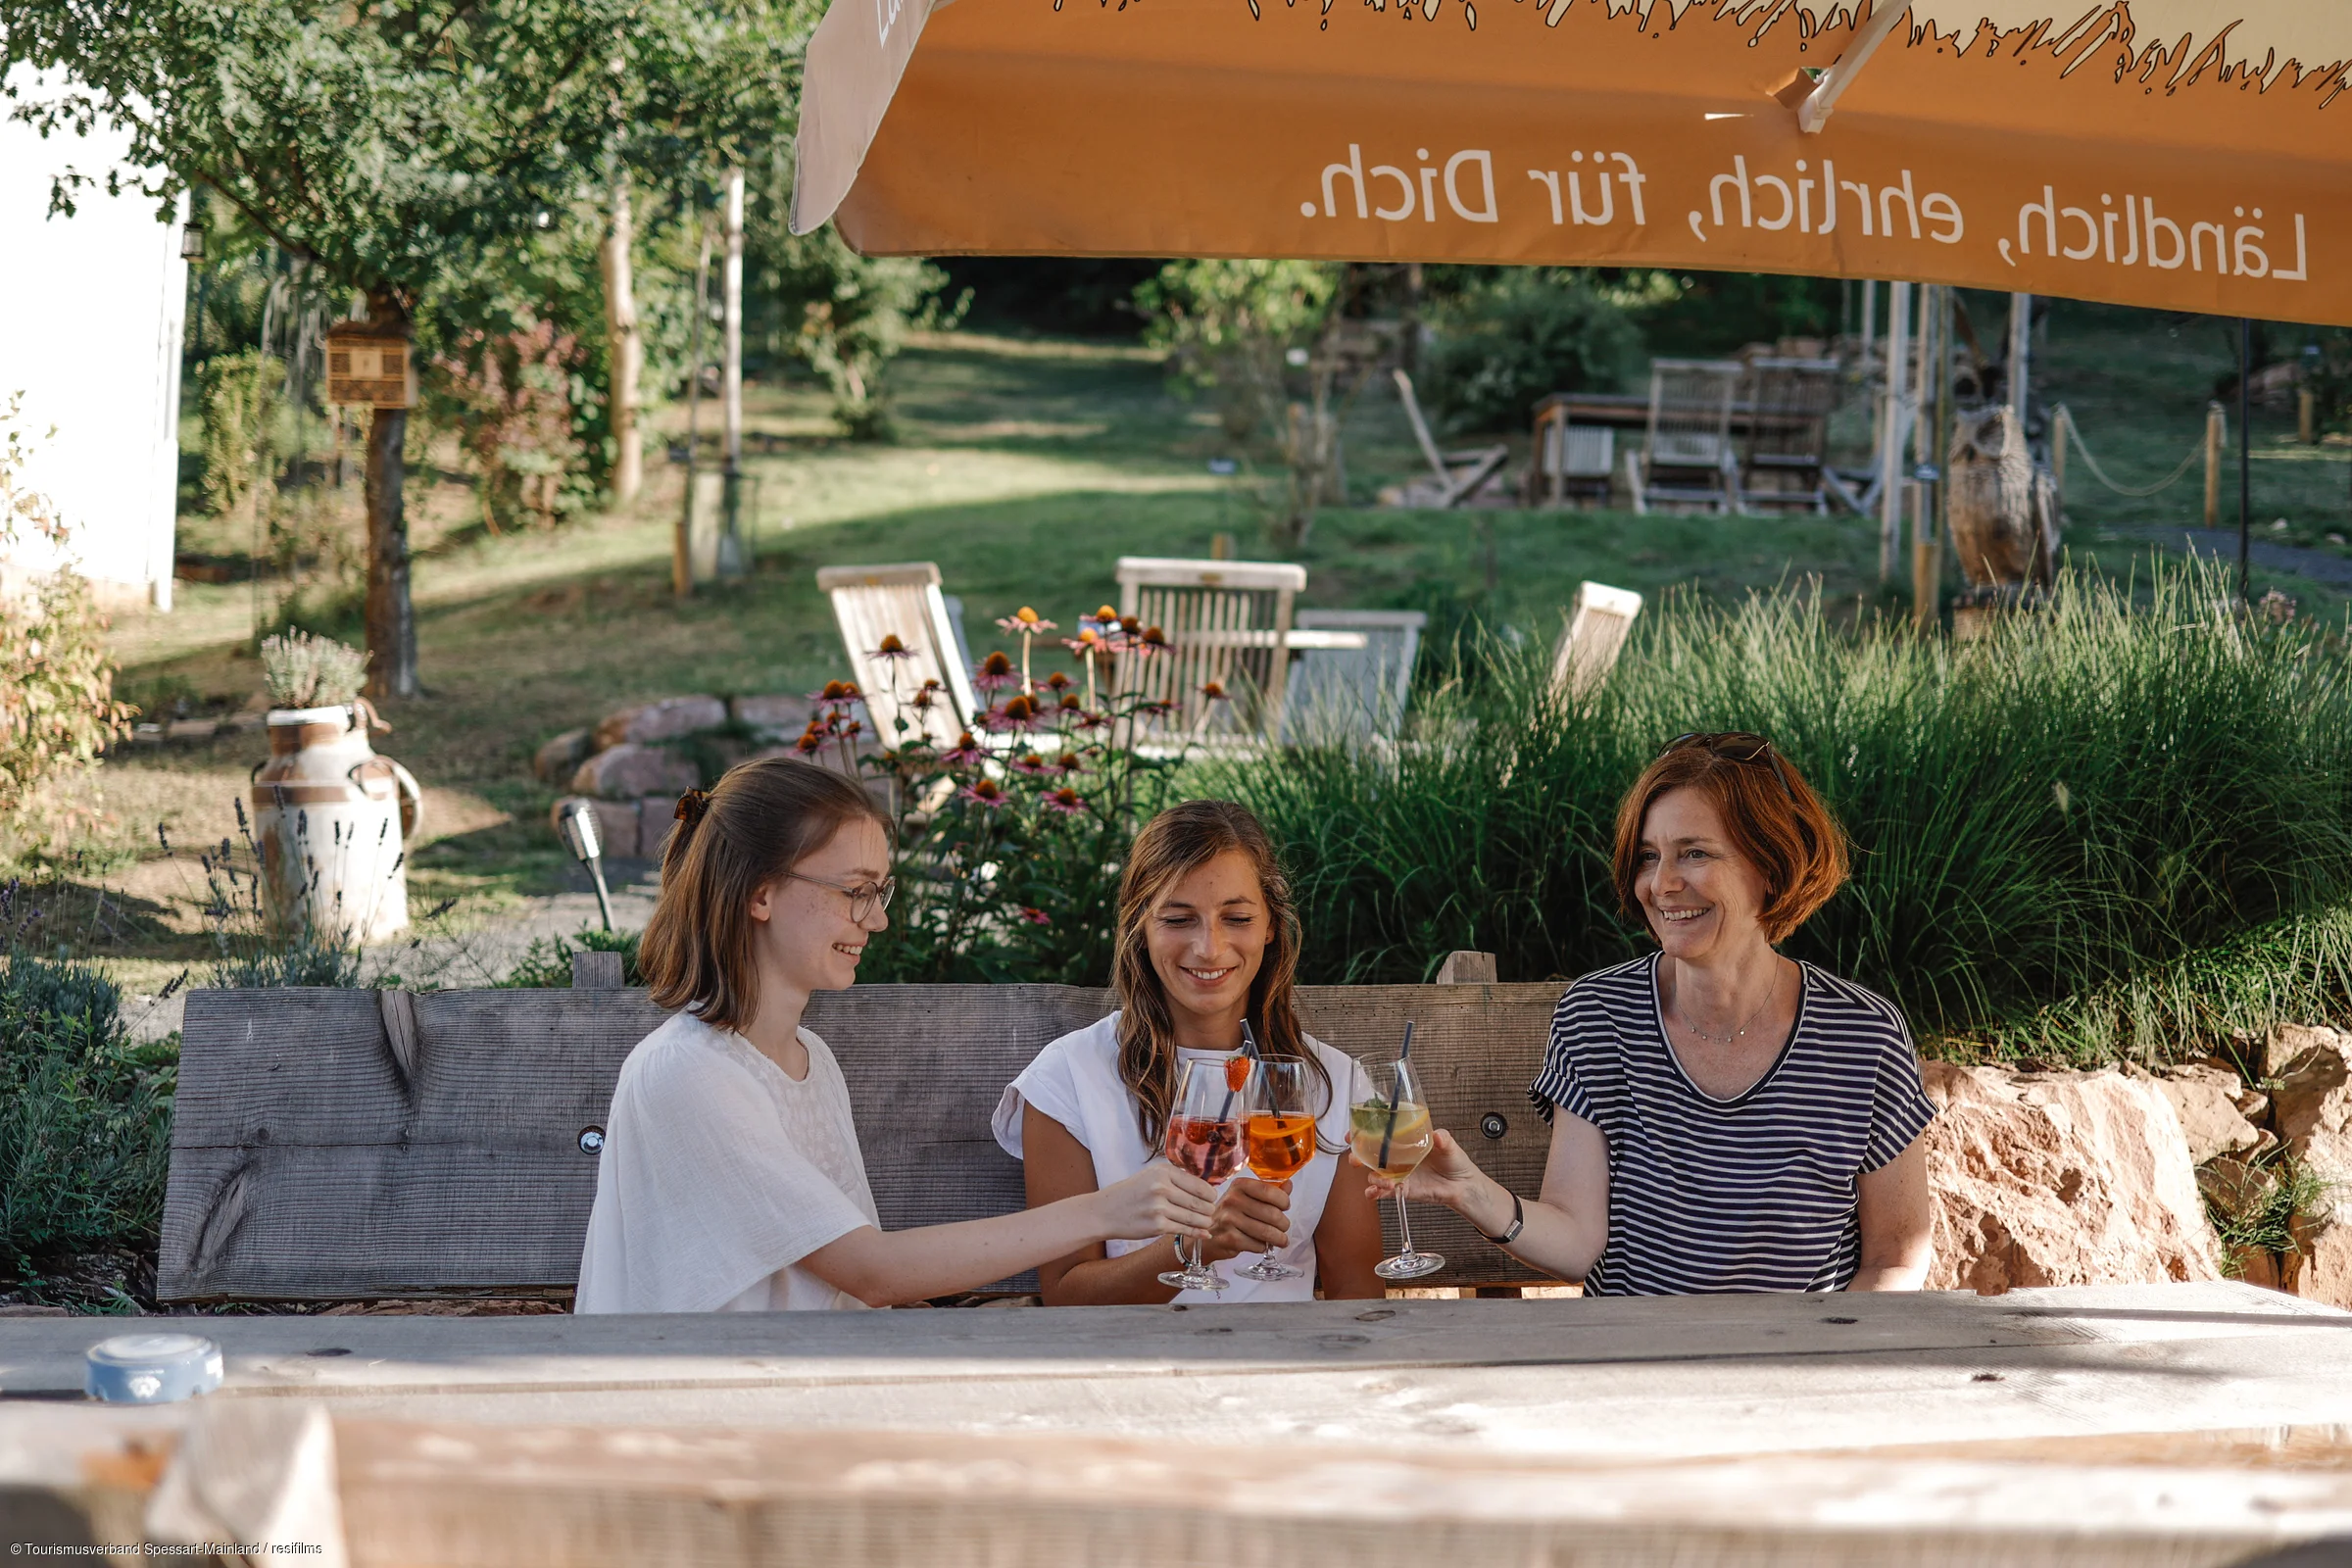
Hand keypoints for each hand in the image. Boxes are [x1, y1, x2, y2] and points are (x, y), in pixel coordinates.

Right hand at [1093, 1162, 1216, 1242]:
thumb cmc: (1130, 1193)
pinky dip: (1197, 1233)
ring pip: (1195, 1218)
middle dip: (1209, 1210)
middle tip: (1211, 1213)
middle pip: (1200, 1202)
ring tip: (1207, 1223)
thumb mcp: (1151, 1176)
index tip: (1212, 1199)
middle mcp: (1162, 1187)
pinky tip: (1203, 1234)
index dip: (1210, 1194)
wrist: (1104, 1211)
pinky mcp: (1157, 1226)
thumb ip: (1176, 1180)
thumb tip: (1205, 1190)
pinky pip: (1184, 1230)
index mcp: (1163, 1171)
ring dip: (1205, 1223)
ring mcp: (1159, 1207)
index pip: (1200, 1184)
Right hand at [1199, 1177, 1290, 1263]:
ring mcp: (1229, 1219)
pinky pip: (1258, 1245)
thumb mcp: (1246, 1198)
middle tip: (1284, 1227)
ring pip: (1267, 1232)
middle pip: (1272, 1214)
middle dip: (1284, 1224)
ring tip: (1280, 1240)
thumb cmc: (1230, 1215)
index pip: (1269, 1191)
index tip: (1285, 1206)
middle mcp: (1232, 1200)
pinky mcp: (1229, 1239)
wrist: (1207, 1236)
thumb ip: (1268, 1191)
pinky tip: (1260, 1244)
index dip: (1284, 1201)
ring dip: (1278, 1238)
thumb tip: (1288, 1184)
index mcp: (1239, 1185)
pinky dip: (1263, 1247)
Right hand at [1359, 1129, 1487, 1209]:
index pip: (1380, 1133)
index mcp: (1404, 1141)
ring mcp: (1397, 1173)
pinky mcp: (1401, 1188)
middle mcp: (1397, 1157)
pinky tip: (1374, 1192)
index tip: (1353, 1131)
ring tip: (1381, 1180)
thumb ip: (1443, 1139)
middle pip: (1370, 1154)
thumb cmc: (1454, 1160)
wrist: (1462, 1185)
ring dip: (1371, 1176)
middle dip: (1357, 1155)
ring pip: (1374, 1173)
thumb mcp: (1449, 1146)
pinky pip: (1383, 1191)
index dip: (1363, 1131)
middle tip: (1355, 1158)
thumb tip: (1438, 1135)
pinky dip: (1375, 1192)